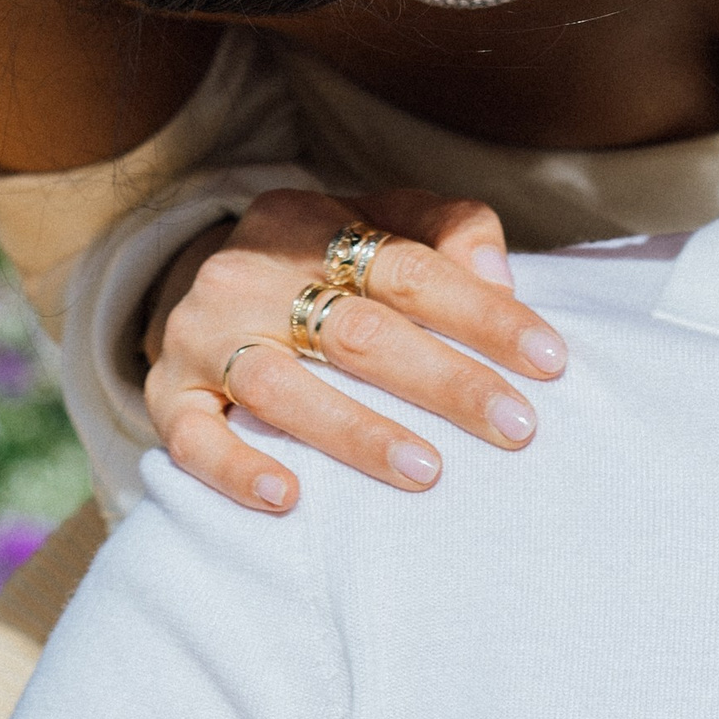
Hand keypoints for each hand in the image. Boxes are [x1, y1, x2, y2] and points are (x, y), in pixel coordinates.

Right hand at [142, 186, 566, 510]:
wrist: (196, 277)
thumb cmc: (322, 260)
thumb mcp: (382, 220)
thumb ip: (450, 229)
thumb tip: (501, 279)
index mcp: (312, 223)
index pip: (412, 267)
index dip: (484, 315)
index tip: (549, 360)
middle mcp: (251, 274)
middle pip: (359, 331)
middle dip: (445, 383)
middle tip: (515, 426)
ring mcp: (203, 336)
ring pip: (282, 387)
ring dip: (357, 433)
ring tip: (427, 472)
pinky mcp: (169, 394)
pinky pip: (192, 439)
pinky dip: (237, 468)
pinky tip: (289, 498)